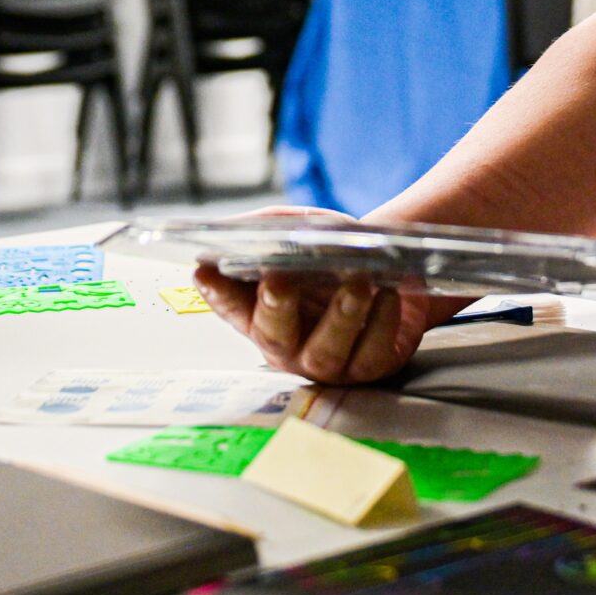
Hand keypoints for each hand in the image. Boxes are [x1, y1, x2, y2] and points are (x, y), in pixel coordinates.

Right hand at [190, 209, 442, 383]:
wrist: (390, 276)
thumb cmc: (334, 260)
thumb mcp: (304, 233)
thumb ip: (276, 228)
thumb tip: (250, 229)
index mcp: (261, 312)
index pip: (230, 303)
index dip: (216, 291)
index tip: (205, 270)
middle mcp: (287, 344)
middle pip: (273, 334)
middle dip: (274, 307)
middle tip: (279, 280)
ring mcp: (326, 362)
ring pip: (325, 352)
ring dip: (340, 316)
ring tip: (356, 285)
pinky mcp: (368, 367)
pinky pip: (372, 354)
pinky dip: (382, 323)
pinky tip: (388, 296)